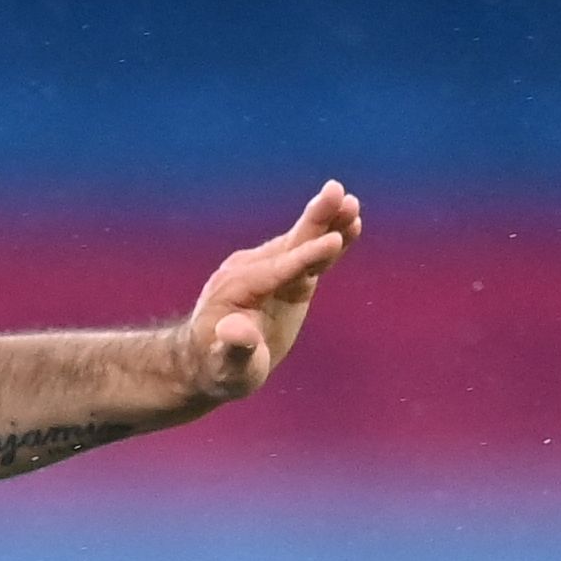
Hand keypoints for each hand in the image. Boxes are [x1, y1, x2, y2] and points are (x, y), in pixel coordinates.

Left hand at [184, 183, 364, 405]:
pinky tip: (350, 223)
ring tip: (351, 204)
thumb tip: (236, 332)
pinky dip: (329, 239)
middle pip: (290, 244)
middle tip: (336, 192)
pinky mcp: (285, 276)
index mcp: (237, 289)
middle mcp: (251, 271)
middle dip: (314, 221)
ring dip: (327, 222)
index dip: (306, 257)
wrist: (208, 360)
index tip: (332, 242)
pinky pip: (309, 254)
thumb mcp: (226, 368)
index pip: (278, 270)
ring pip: (302, 243)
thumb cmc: (219, 369)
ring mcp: (268, 270)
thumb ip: (234, 350)